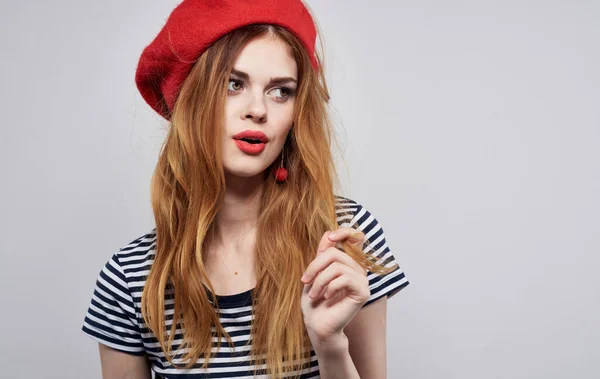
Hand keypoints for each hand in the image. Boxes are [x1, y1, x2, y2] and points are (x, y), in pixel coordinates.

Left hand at [300, 228, 370, 344]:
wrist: (317, 324)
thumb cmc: (314, 301)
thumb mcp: (314, 272)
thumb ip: (323, 253)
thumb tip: (328, 233)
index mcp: (349, 263)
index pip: (356, 238)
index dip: (344, 232)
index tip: (329, 239)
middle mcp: (359, 269)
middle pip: (336, 253)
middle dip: (315, 266)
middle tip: (305, 280)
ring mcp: (363, 281)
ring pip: (338, 266)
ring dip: (320, 280)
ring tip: (314, 293)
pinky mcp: (363, 292)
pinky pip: (345, 278)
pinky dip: (330, 286)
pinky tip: (326, 296)